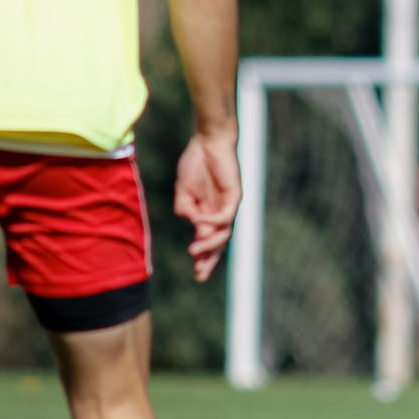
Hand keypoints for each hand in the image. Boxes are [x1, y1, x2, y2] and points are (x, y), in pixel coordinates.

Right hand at [174, 131, 241, 281]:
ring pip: (224, 232)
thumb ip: (184, 208)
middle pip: (219, 243)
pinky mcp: (235, 195)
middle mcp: (220, 213)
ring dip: (210, 244)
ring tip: (194, 251)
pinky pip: (226, 215)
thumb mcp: (183, 191)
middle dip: (210, 260)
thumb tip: (190, 222)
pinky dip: (213, 221)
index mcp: (207, 214)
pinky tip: (201, 222)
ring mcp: (229, 205)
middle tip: (200, 276)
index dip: (203, 258)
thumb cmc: (195, 164)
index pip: (207, 241)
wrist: (208, 142)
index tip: (196, 274)